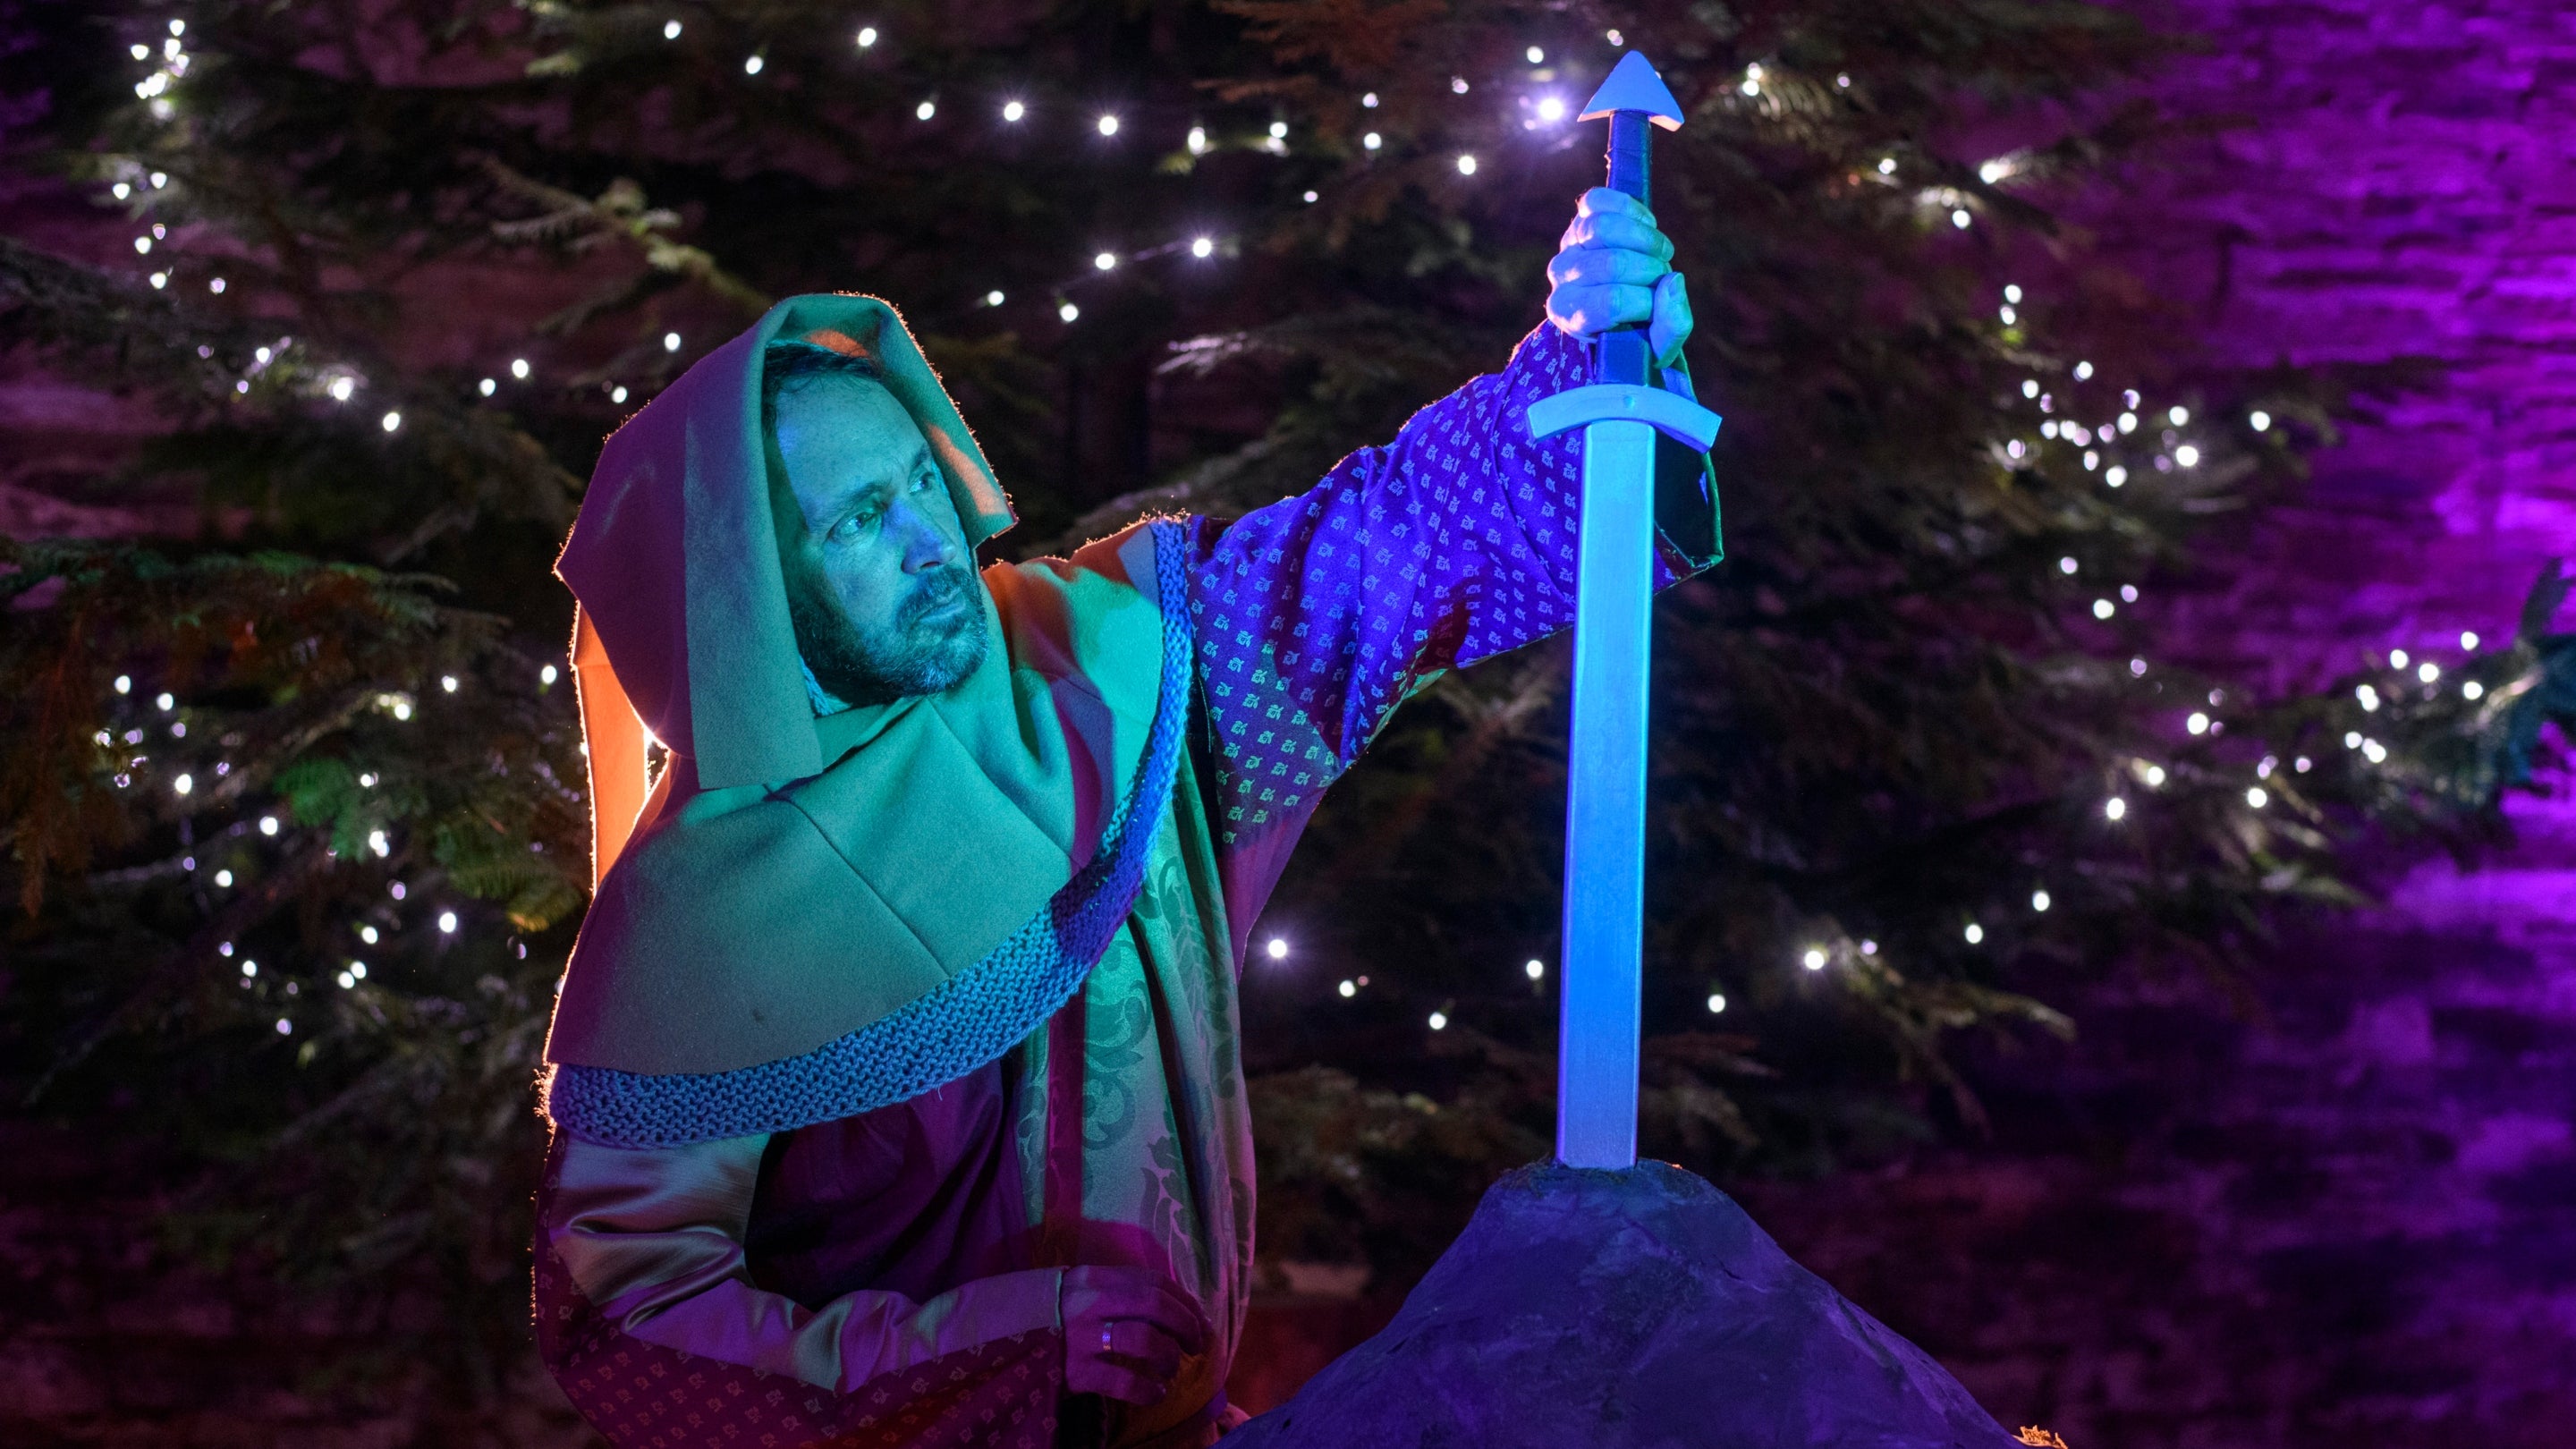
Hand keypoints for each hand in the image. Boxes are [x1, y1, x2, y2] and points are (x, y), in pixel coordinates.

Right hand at [1060, 1265, 1209, 1405]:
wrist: (1001, 1341)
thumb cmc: (1053, 1316)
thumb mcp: (1081, 1290)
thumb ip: (1119, 1289)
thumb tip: (1175, 1305)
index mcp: (1095, 1277)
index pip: (1153, 1281)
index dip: (1184, 1301)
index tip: (1199, 1320)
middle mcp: (1090, 1303)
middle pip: (1155, 1306)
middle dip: (1185, 1326)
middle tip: (1195, 1345)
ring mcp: (1082, 1338)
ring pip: (1144, 1340)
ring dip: (1168, 1356)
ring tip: (1170, 1370)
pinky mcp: (1075, 1373)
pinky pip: (1123, 1382)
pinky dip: (1147, 1390)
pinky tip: (1155, 1394)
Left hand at [1545, 187, 1694, 368]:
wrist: (1624, 304)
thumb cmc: (1640, 329)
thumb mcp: (1660, 344)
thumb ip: (1672, 324)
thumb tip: (1673, 280)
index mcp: (1571, 314)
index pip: (1611, 302)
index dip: (1645, 302)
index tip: (1655, 307)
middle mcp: (1560, 279)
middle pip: (1612, 263)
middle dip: (1650, 270)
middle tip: (1662, 277)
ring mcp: (1567, 245)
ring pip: (1602, 228)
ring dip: (1646, 239)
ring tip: (1661, 252)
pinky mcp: (1579, 218)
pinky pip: (1597, 200)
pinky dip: (1631, 209)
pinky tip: (1647, 225)